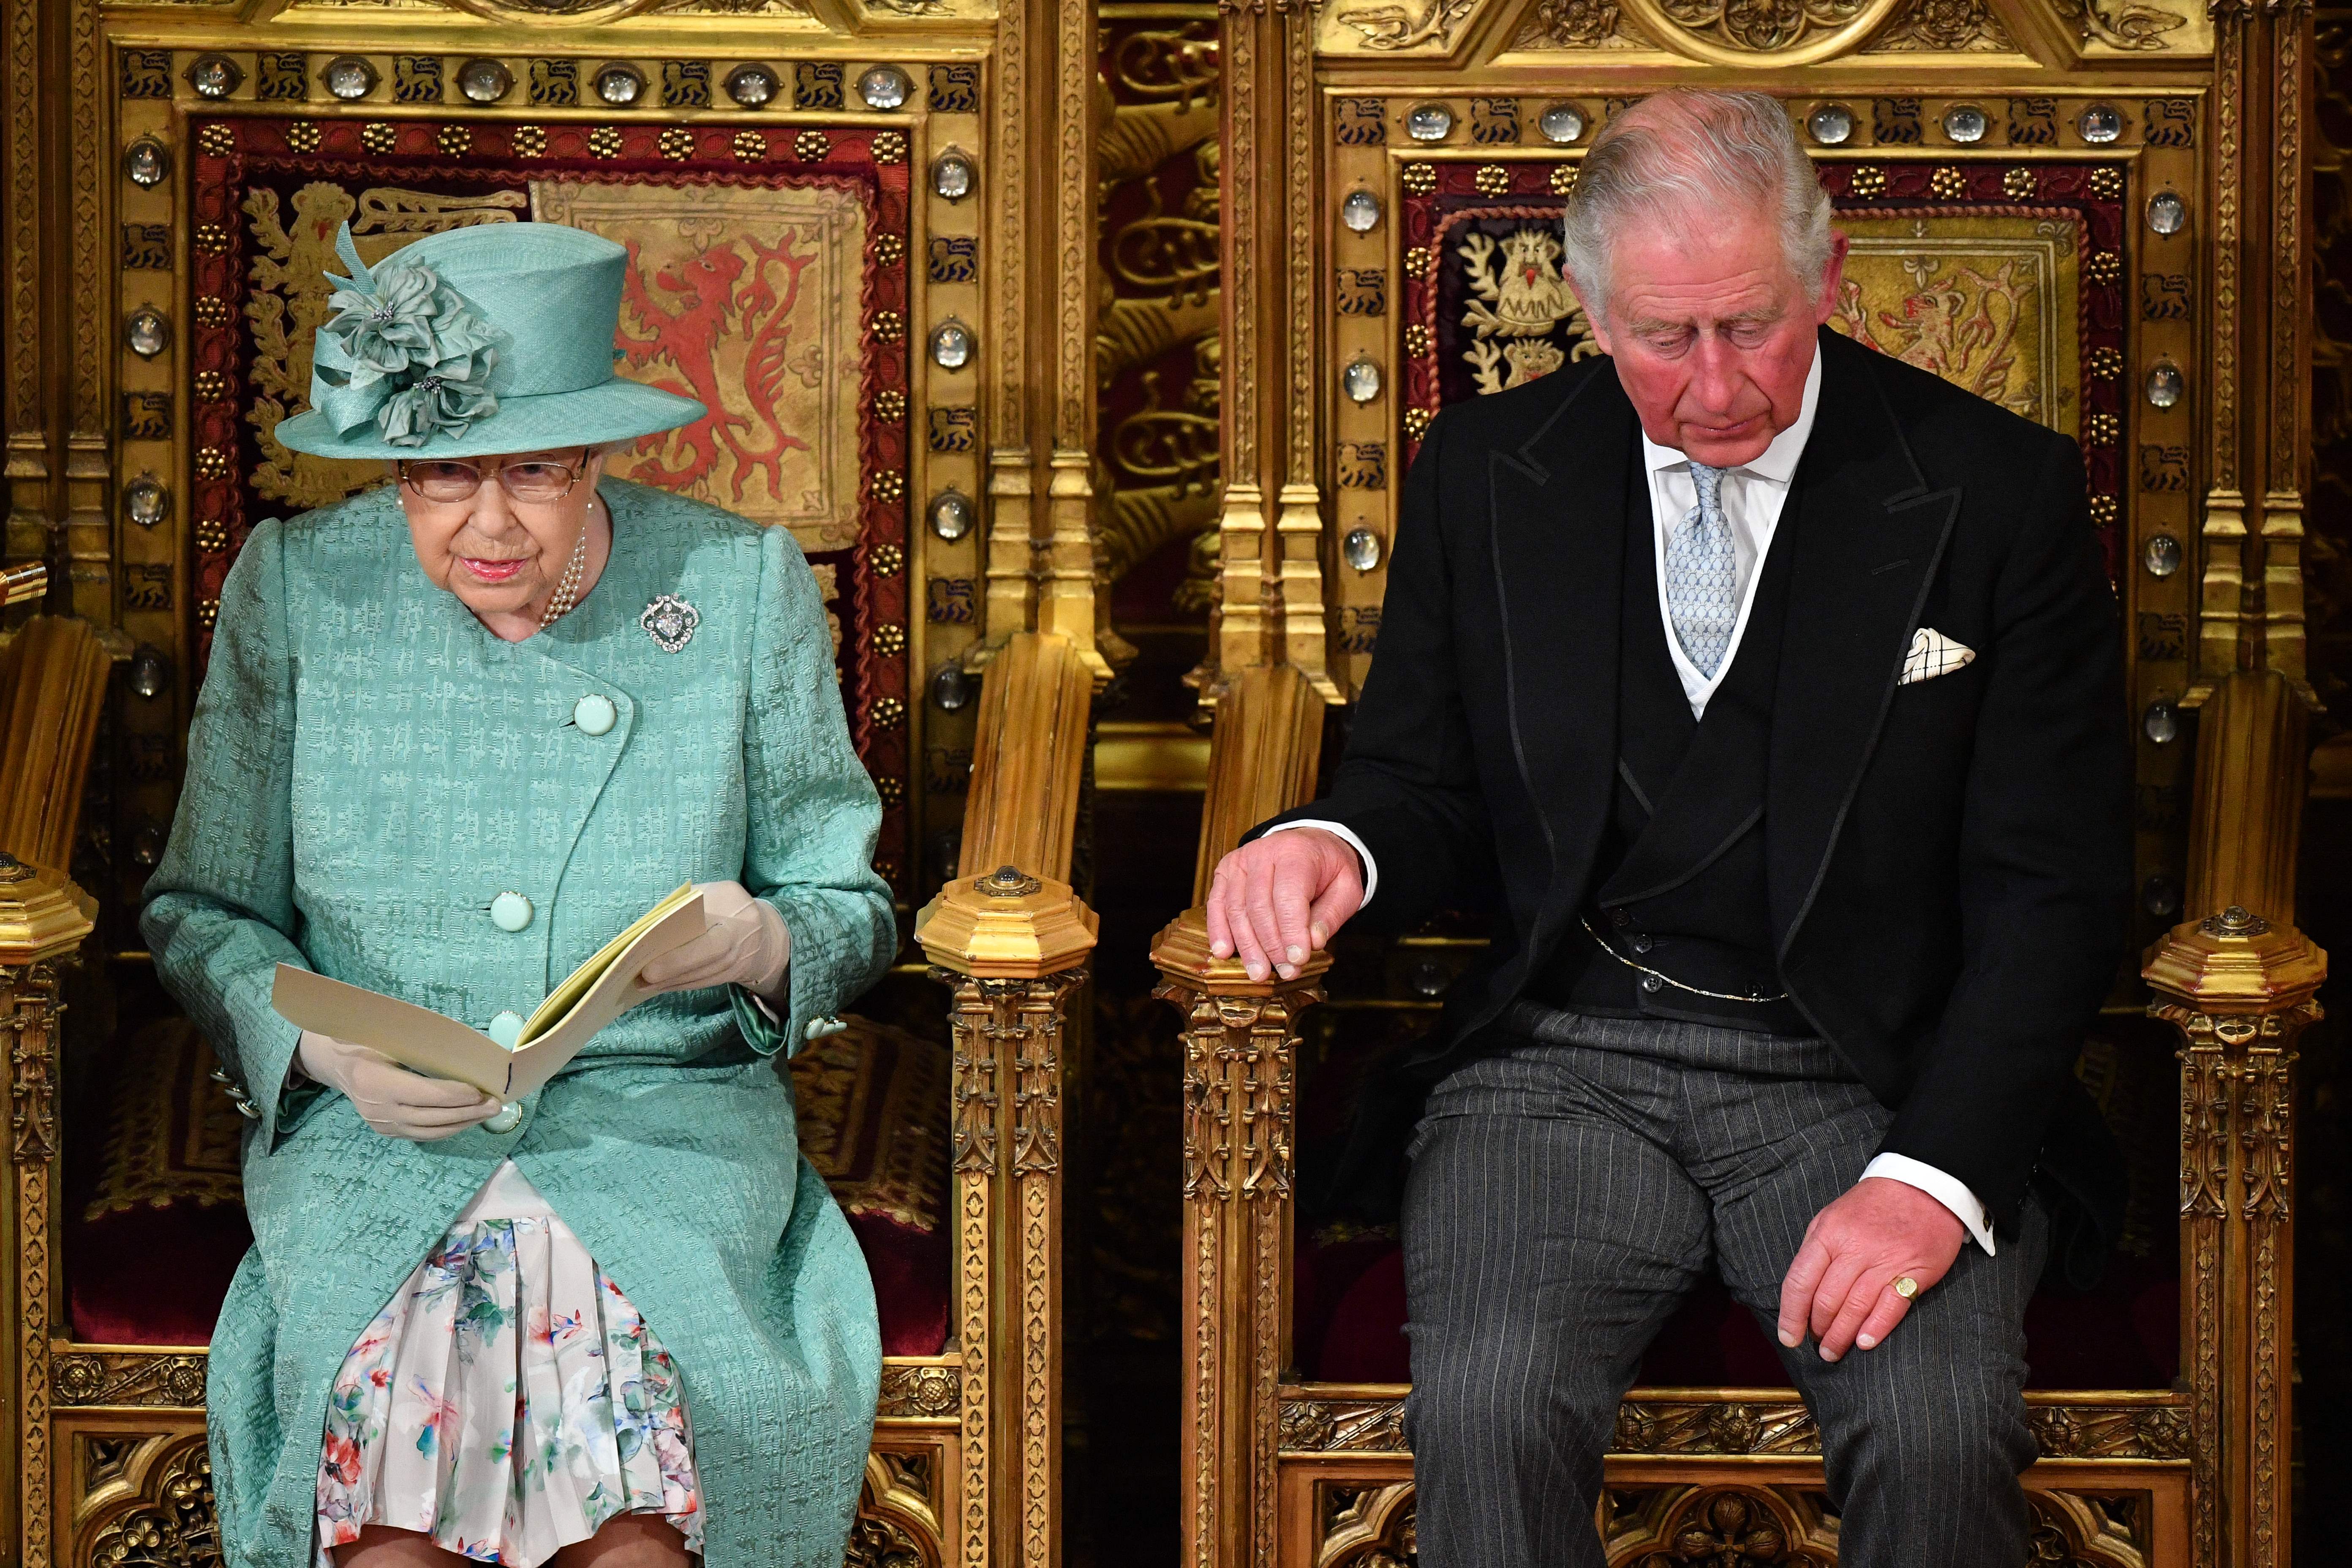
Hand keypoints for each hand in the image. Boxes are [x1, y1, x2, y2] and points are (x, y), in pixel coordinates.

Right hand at [296, 1029, 501, 1140]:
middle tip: (497, 1104)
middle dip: (467, 1112)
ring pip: (430, 1131)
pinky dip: (448, 1129)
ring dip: (463, 1123)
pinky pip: (423, 1135)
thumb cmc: (366, 1042)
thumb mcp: (384, 1035)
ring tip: (490, 1113)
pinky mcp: (388, 1132)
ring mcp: (382, 1124)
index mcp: (376, 1082)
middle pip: (431, 1117)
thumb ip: (414, 1043)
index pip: (422, 1094)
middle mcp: (378, 1108)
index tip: (480, 1092)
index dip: (453, 1095)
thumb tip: (457, 1044)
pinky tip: (468, 1120)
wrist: (338, 1065)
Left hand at [637, 880, 790, 997]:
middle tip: (645, 975)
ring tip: (643, 983)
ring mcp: (744, 952)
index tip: (650, 953)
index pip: (708, 919)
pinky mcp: (738, 971)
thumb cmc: (723, 906)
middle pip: (712, 951)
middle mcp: (744, 926)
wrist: (764, 930)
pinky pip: (708, 981)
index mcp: (731, 898)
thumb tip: (646, 929)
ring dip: (673, 980)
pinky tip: (661, 986)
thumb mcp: (707, 894)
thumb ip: (681, 905)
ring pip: (707, 972)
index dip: (682, 944)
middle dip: (676, 965)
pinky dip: (682, 984)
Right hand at [1204, 828, 1365, 981]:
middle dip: (1272, 945)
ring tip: (1259, 972)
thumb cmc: (1328, 869)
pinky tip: (1224, 952)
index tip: (1298, 960)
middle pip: (1259, 906)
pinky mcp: (1226, 872)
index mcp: (1296, 852)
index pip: (1288, 896)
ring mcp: (1240, 861)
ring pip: (1236, 909)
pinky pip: (1217, 903)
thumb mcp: (1346, 888)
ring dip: (1247, 946)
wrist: (1310, 844)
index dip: (1291, 932)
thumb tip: (1314, 942)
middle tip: (1285, 971)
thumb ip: (1331, 915)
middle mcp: (1263, 852)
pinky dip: (1219, 930)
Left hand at [1776, 1176, 1965, 1361]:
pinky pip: (1891, 1307)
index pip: (1800, 1281)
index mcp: (1828, 1234)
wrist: (1923, 1186)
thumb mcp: (1832, 1216)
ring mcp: (1886, 1261)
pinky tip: (1864, 1343)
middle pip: (1826, 1300)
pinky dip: (1875, 1329)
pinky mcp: (1915, 1272)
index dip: (1791, 1315)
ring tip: (1833, 1351)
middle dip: (1817, 1329)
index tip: (1789, 1336)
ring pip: (1855, 1307)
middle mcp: (1855, 1249)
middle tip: (1816, 1344)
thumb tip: (1800, 1291)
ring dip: (1841, 1336)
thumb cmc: (1871, 1206)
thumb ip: (1815, 1250)